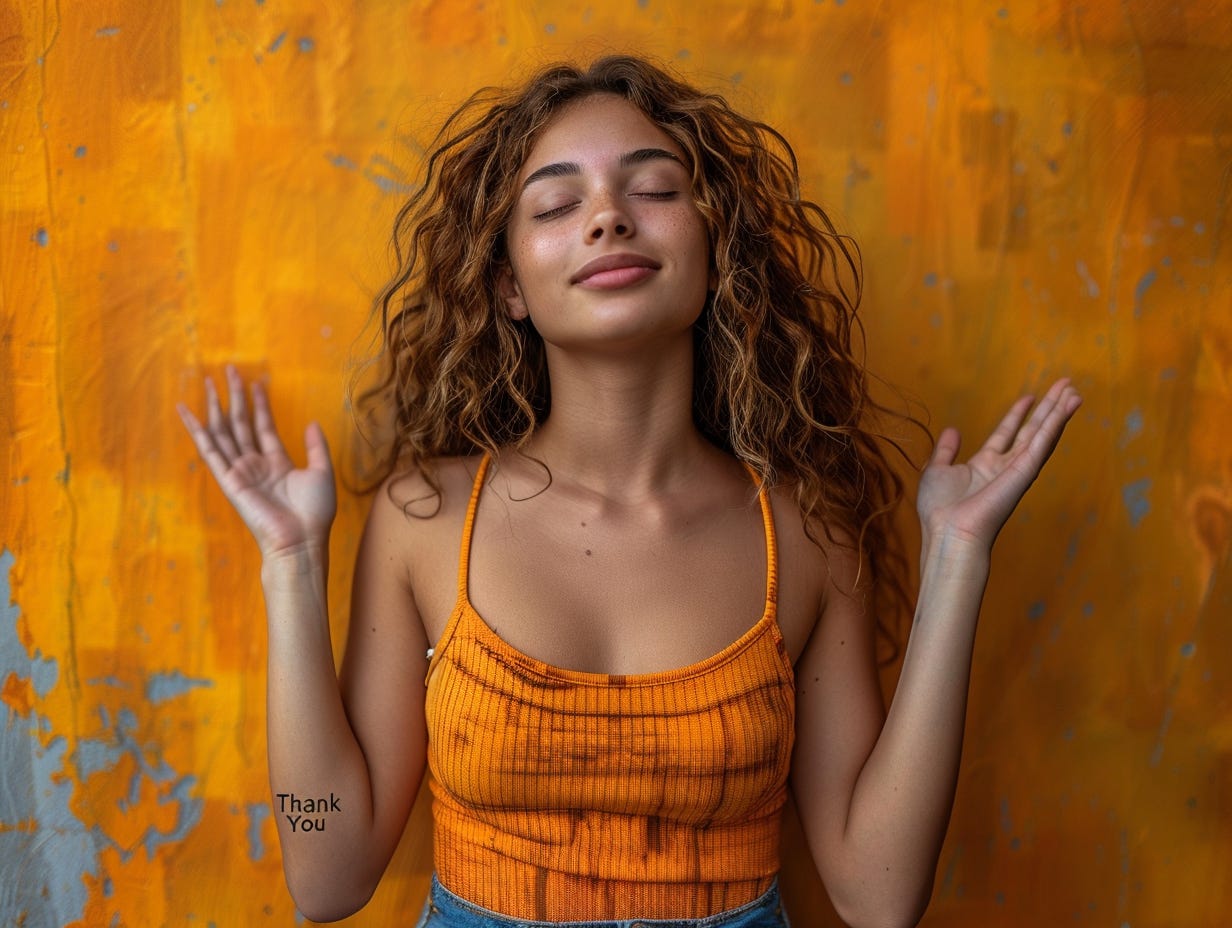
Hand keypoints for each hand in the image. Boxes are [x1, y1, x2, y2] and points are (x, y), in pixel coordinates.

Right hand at [178, 366, 335, 559]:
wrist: (301, 540)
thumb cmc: (314, 513)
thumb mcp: (321, 472)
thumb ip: (316, 446)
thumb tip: (312, 422)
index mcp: (277, 463)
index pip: (264, 426)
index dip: (260, 404)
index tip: (257, 382)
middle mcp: (255, 464)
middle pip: (240, 423)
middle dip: (235, 396)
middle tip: (230, 369)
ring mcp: (239, 470)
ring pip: (223, 431)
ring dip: (216, 405)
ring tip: (210, 380)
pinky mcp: (228, 479)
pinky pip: (208, 449)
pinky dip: (196, 430)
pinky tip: (186, 411)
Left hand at [916, 378, 1081, 552]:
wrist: (949, 533)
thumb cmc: (939, 511)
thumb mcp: (937, 471)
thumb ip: (945, 451)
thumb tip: (952, 430)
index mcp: (984, 466)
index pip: (1006, 434)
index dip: (1017, 414)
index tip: (1029, 397)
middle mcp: (1004, 467)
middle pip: (1031, 430)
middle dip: (1047, 408)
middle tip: (1065, 386)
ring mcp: (1017, 470)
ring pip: (1043, 435)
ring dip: (1059, 412)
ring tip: (1074, 392)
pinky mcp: (1025, 473)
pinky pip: (1042, 444)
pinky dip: (1055, 425)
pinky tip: (1066, 408)